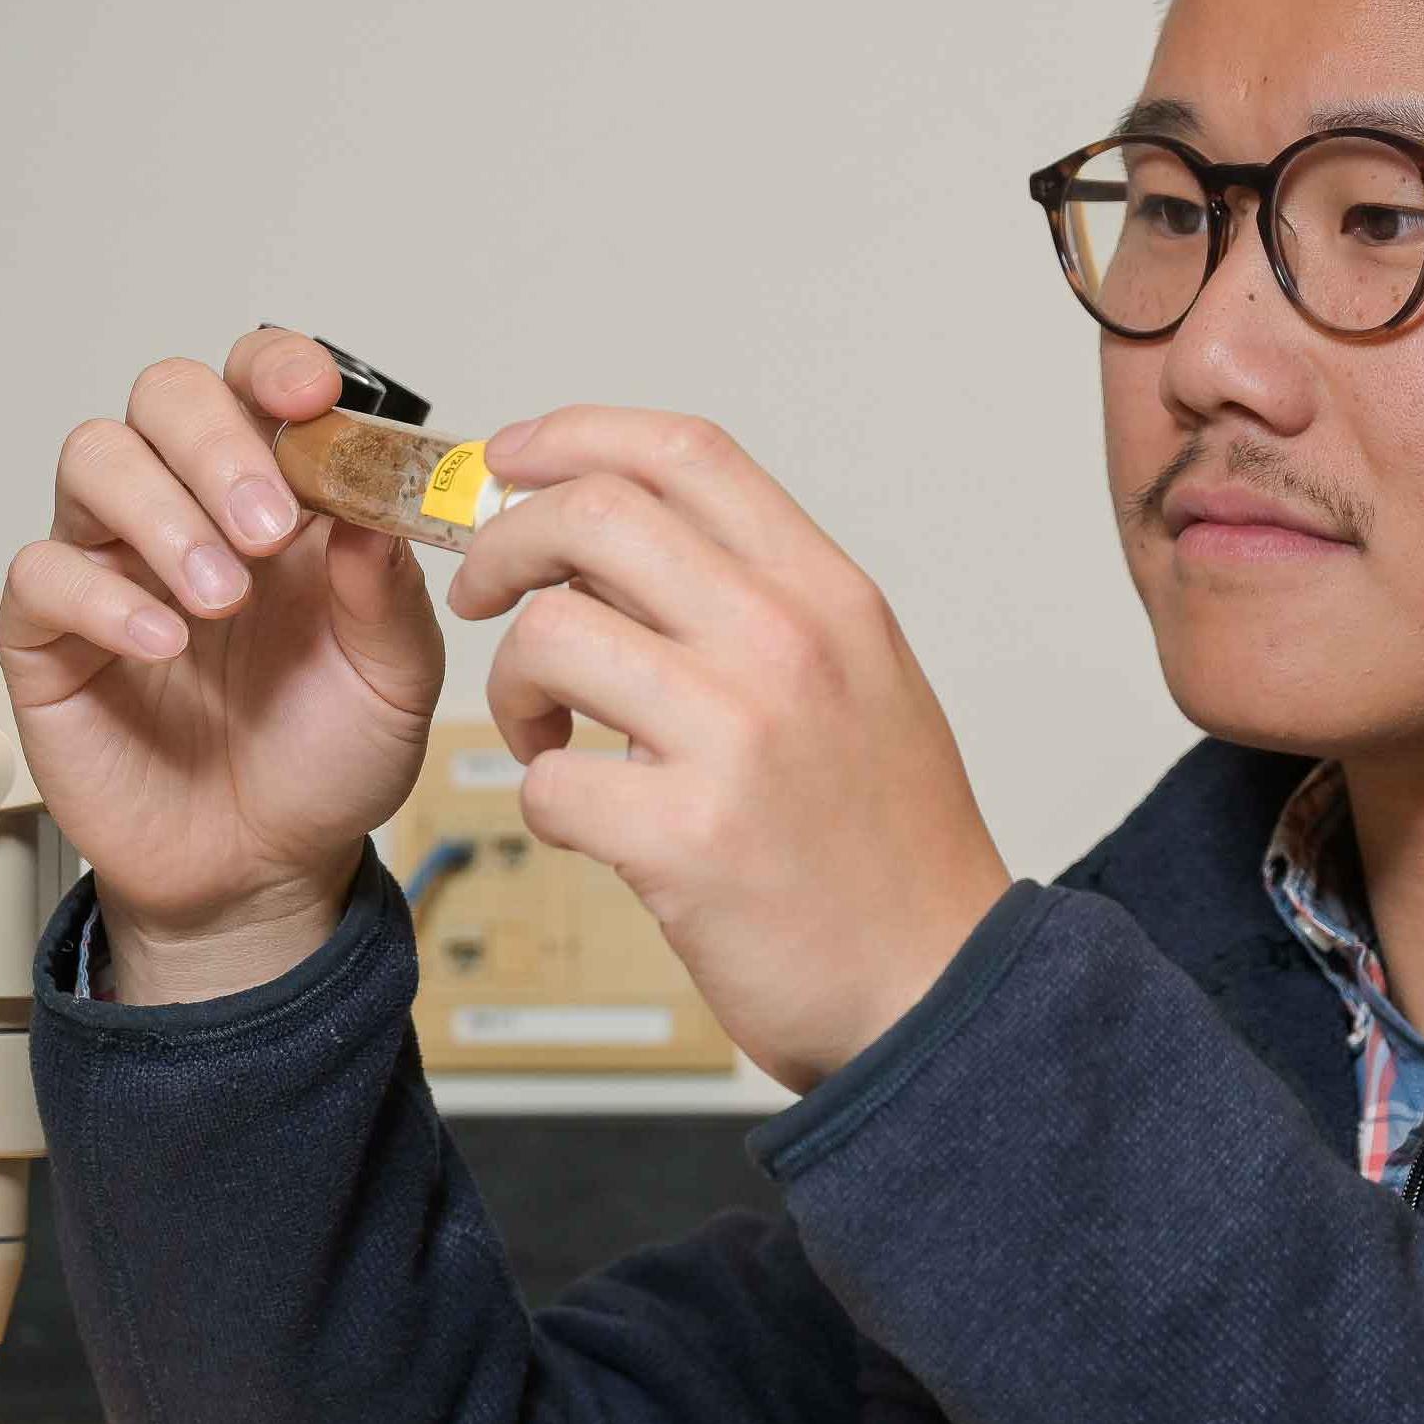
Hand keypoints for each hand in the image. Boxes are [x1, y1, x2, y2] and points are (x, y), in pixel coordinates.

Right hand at [0, 330, 445, 1001]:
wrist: (265, 869)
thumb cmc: (327, 761)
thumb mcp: (395, 682)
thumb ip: (386, 593)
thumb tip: (374, 505)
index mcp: (283, 501)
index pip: (260, 386)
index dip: (278, 369)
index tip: (311, 395)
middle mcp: (192, 511)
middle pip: (166, 399)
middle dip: (217, 442)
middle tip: (265, 527)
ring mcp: (115, 566)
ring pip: (94, 461)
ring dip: (162, 513)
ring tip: (221, 597)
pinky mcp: (50, 636)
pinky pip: (43, 574)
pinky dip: (103, 598)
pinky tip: (165, 645)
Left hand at [446, 409, 1009, 1091]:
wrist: (939, 986)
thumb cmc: (890, 848)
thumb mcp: (861, 680)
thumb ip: (757, 603)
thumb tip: (614, 549)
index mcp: (829, 596)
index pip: (683, 453)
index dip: (574, 436)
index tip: (514, 460)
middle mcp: (787, 644)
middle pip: (593, 517)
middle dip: (503, 544)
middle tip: (484, 595)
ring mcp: (738, 737)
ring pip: (549, 639)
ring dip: (513, 686)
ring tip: (547, 734)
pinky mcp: (687, 838)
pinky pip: (546, 782)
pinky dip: (543, 801)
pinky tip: (588, 821)